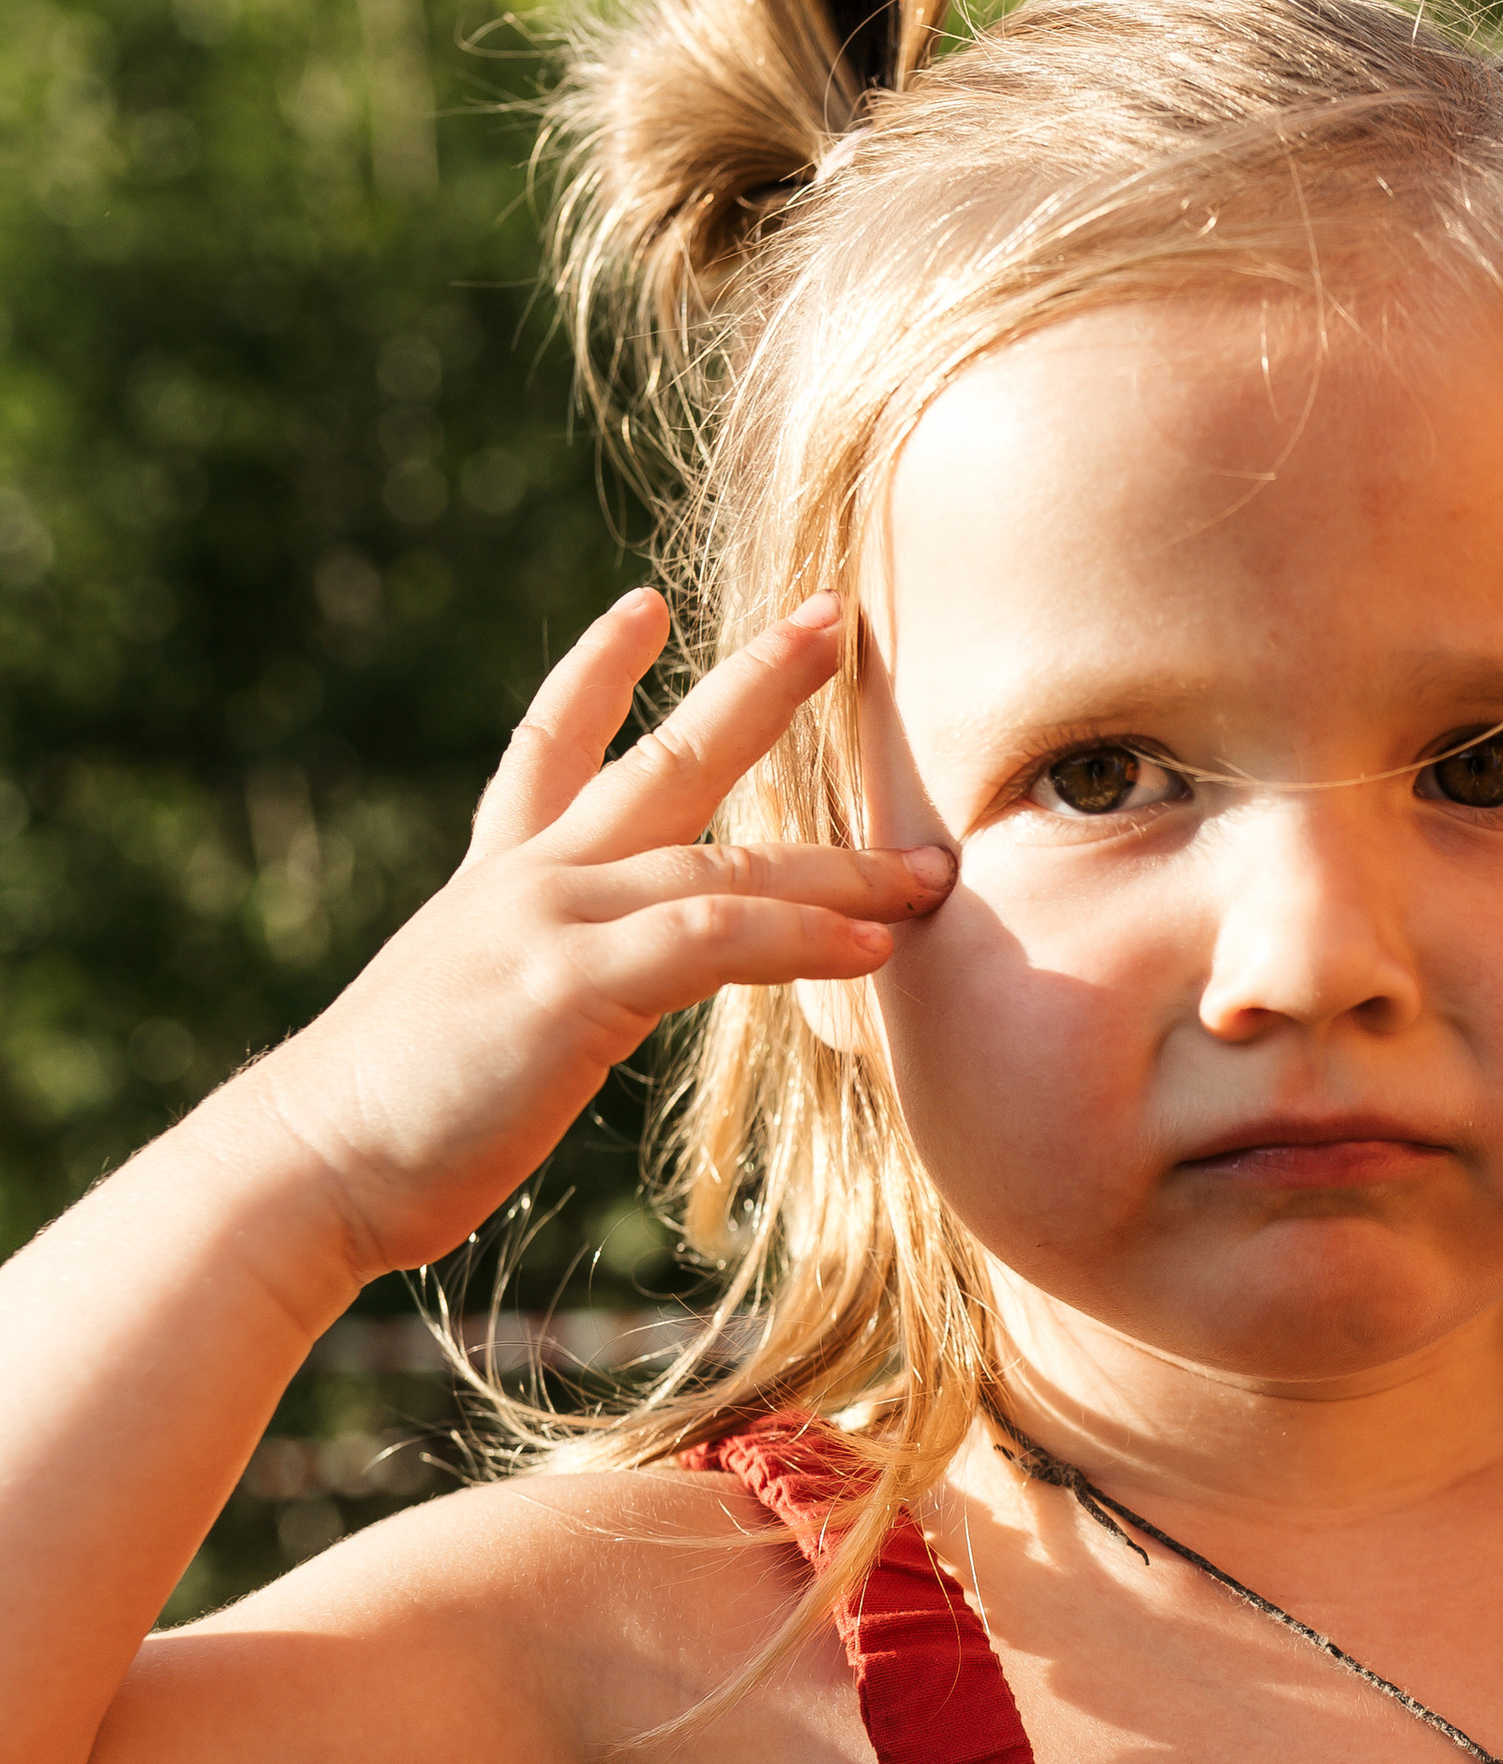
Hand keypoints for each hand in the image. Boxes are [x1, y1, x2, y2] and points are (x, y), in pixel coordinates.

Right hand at [235, 587, 949, 1291]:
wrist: (312, 1159)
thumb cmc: (388, 1118)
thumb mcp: (469, 1020)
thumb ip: (530, 983)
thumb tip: (578, 1005)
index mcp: (498, 881)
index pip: (548, 746)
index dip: (597, 670)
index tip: (643, 604)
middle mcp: (529, 879)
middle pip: (664, 757)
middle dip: (757, 685)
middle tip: (835, 618)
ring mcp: (552, 922)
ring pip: (723, 860)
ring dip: (841, 867)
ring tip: (928, 871)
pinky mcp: (573, 985)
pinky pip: (714, 937)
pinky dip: (800, 936)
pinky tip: (872, 950)